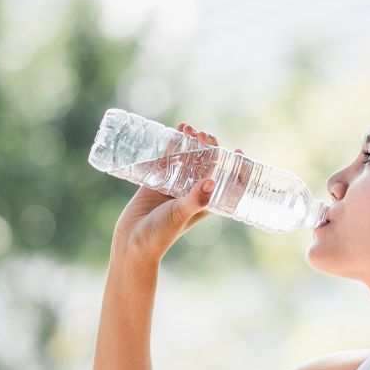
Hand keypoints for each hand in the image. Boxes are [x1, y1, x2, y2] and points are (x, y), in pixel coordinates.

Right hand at [111, 122, 242, 261]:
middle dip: (208, 146)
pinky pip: (166, 158)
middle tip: (202, 135)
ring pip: (187, 158)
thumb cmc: (160, 235)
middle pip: (206, 163)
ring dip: (189, 142)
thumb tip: (211, 181)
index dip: (234, 166)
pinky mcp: (157, 181)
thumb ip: (194, 199)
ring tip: (186, 128)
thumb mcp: (180, 215)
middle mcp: (192, 191)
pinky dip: (171, 145)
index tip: (238, 150)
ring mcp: (174, 185)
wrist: (132, 242)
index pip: (225, 181)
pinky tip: (173, 131)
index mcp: (205, 201)